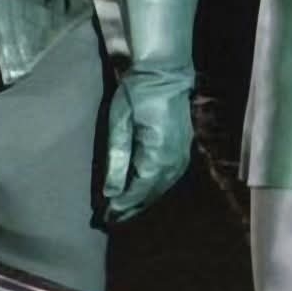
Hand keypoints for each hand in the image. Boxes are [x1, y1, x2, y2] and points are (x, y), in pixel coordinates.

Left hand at [101, 70, 192, 222]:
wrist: (165, 71)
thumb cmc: (137, 92)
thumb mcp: (119, 122)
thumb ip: (117, 157)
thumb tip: (111, 191)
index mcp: (158, 153)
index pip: (139, 188)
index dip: (124, 204)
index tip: (107, 215)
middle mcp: (174, 159)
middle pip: (152, 192)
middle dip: (133, 207)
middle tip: (113, 219)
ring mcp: (182, 153)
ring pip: (162, 186)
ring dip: (145, 199)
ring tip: (126, 209)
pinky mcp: (184, 148)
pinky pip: (169, 176)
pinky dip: (155, 187)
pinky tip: (144, 190)